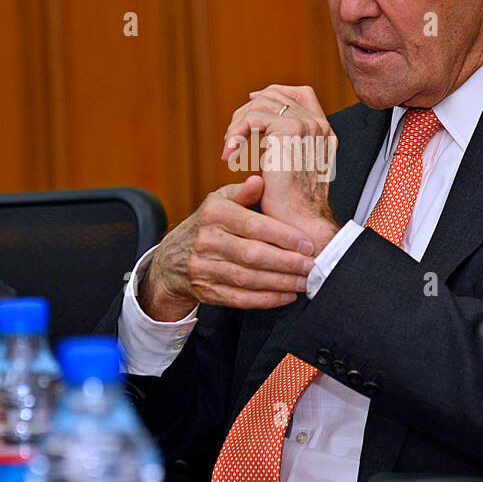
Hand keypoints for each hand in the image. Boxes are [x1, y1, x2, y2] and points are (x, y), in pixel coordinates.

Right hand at [139, 176, 317, 320]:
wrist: (170, 260)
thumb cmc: (206, 226)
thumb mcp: (218, 202)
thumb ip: (242, 192)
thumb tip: (259, 182)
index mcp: (213, 214)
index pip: (254, 225)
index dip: (283, 236)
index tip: (307, 243)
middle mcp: (206, 241)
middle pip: (253, 255)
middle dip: (287, 262)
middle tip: (312, 266)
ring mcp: (203, 268)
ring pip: (248, 279)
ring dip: (281, 282)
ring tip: (305, 281)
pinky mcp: (206, 292)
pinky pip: (239, 299)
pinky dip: (266, 300)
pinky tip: (286, 295)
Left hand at [221, 84, 340, 252]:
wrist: (302, 224)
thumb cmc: (293, 208)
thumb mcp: (292, 171)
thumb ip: (286, 147)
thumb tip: (262, 130)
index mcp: (323, 132)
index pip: (301, 94)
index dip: (273, 94)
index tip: (250, 102)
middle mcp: (318, 124)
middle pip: (276, 94)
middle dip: (247, 110)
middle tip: (233, 136)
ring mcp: (306, 125)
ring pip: (261, 104)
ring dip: (238, 125)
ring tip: (230, 149)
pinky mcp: (290, 130)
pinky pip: (253, 118)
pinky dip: (236, 135)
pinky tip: (230, 156)